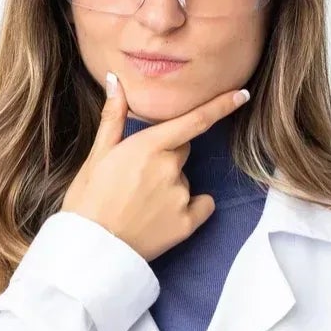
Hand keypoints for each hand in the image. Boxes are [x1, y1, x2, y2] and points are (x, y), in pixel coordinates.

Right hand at [60, 71, 247, 261]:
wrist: (91, 250)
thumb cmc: (88, 201)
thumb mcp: (97, 156)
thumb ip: (113, 117)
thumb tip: (116, 81)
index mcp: (148, 146)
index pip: (194, 120)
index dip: (221, 106)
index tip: (242, 94)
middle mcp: (169, 168)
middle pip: (183, 151)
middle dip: (167, 158)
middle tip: (137, 179)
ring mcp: (180, 196)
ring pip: (185, 180)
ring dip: (171, 186)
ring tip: (140, 204)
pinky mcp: (186, 223)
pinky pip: (201, 206)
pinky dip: (190, 209)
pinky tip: (163, 218)